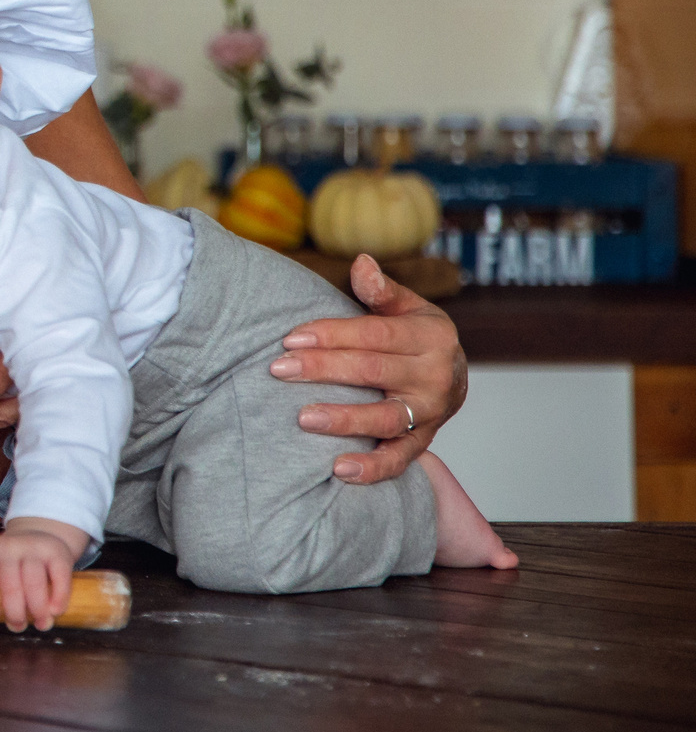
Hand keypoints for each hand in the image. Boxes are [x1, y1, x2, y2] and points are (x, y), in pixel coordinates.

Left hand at [0, 517, 88, 632]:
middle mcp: (9, 546)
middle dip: (14, 613)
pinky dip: (58, 598)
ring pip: (34, 582)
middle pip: (10, 585)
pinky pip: (59, 577)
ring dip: (37, 610)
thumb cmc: (13, 565)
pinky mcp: (57, 552)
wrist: (41, 536)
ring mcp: (34, 547)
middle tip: (18, 627)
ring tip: (41, 624)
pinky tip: (55, 611)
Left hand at [271, 254, 467, 482]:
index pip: (375, 335)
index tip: (290, 337)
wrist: (452, 375)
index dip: (332, 335)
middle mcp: (434, 376)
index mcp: (430, 337)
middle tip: (279, 369)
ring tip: (304, 417)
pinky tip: (338, 470)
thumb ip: (381, 290)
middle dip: (323, 369)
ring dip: (345, 419)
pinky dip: (372, 468)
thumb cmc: (415, 336)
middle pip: (372, 372)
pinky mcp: (423, 442)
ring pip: (385, 418)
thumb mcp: (407, 307)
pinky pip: (399, 459)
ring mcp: (430, 413)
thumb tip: (361, 262)